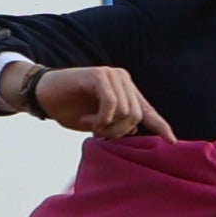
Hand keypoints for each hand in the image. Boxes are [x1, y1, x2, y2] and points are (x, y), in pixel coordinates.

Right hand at [29, 64, 172, 137]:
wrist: (44, 95)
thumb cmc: (70, 109)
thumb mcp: (98, 122)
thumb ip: (118, 124)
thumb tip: (136, 130)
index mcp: (126, 90)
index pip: (148, 110)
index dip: (160, 126)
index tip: (171, 141)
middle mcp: (123, 79)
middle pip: (136, 115)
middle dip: (118, 132)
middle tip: (98, 133)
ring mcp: (112, 75)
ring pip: (126, 111)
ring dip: (107, 126)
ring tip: (91, 124)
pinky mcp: (98, 75)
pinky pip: (112, 104)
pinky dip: (100, 118)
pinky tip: (87, 119)